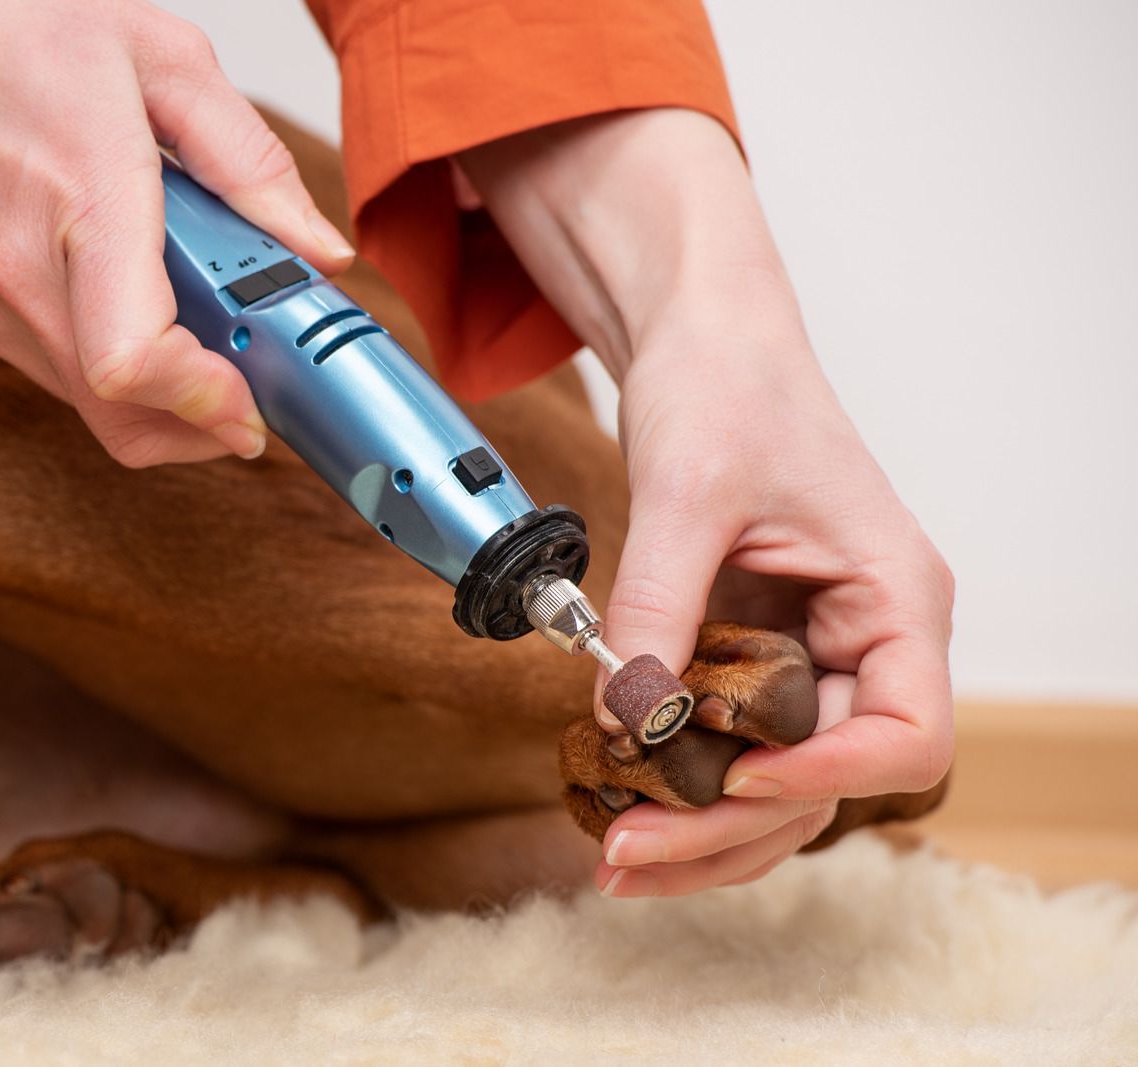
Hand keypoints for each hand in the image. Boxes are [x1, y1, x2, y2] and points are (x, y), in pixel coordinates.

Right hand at [0, 0, 353, 465]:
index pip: (133, 362)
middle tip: (248, 392)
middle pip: (120, 418)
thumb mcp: (159, 58)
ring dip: (154, 395)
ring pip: (86, 406)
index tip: (252, 404)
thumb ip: (250, 164)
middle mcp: (12, 272)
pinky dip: (101, 361)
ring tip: (188, 323)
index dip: (203, 403)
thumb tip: (314, 251)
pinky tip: (121, 297)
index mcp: (78, 200)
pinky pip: (47, 369)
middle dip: (200, 426)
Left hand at [458, 109, 954, 894]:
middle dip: (728, 827)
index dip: (828, 776)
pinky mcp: (749, 663)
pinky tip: (613, 808)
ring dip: (699, 831)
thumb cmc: (728, 390)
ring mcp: (807, 661)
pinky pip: (727, 748)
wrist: (700, 349)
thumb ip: (658, 601)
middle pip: (827, 784)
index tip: (733, 775)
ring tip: (611, 859)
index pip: (909, 733)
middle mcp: (864, 644)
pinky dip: (677, 786)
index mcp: (893, 598)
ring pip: (776, 786)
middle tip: (624, 855)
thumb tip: (621, 711)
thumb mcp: (688, 492)